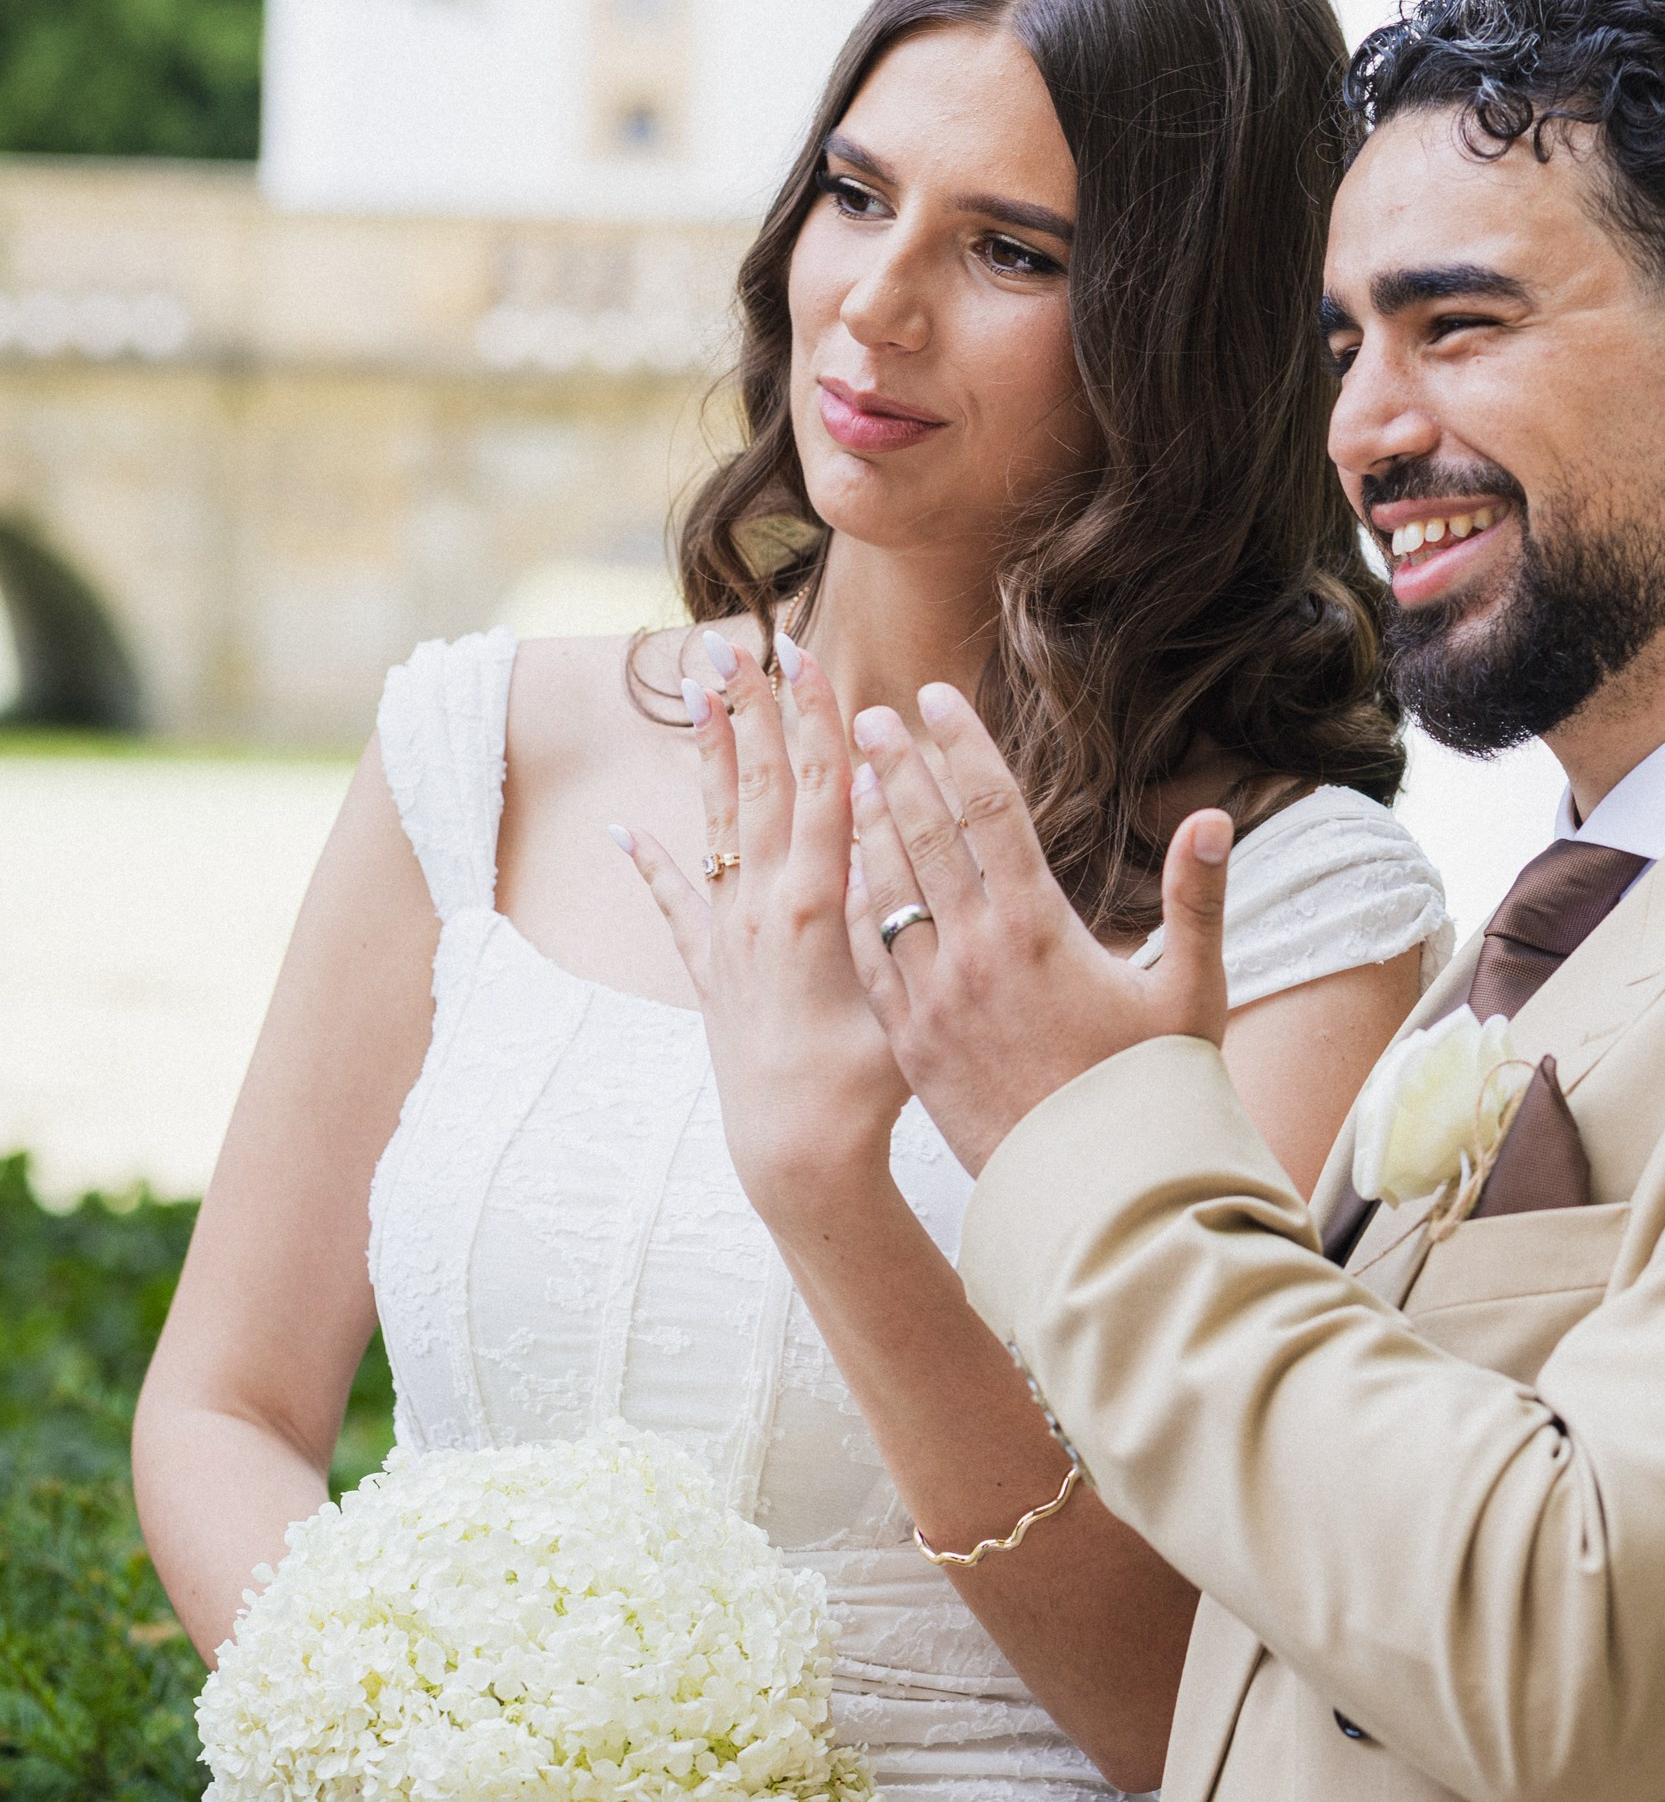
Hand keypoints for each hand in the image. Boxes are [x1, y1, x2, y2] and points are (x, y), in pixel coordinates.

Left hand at [617, 633, 906, 1234]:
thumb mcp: (901, 988)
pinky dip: (651, 866)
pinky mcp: (712, 975)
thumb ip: (890, 904)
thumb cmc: (872, 1087)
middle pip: (756, 788)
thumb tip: (879, 821)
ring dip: (704, 755)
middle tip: (732, 643)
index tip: (806, 657)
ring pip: (716, 826)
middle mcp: (763, 910)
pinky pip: (676, 908)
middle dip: (747, 712)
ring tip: (691, 692)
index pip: (816, 790)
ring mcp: (731, 939)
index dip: (813, 721)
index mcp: (816, 906)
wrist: (801, 1157)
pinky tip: (626, 829)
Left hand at [842, 683, 1233, 1173]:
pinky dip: (854, 909)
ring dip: (865, 828)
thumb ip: (1200, 898)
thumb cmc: (1155, 1090)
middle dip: (893, 767)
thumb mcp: (1194, 990)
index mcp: (1041, 927)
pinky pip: (867, 960)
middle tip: (867, 716)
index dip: (959, 745)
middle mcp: (976, 952)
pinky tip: (844, 878)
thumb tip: (1216, 816)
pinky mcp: (910, 1044)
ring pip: (885, 891)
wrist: (1099, 1193)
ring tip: (848, 779)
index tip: (932, 697)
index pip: (990, 809)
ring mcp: (934, 998)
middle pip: (923, 835)